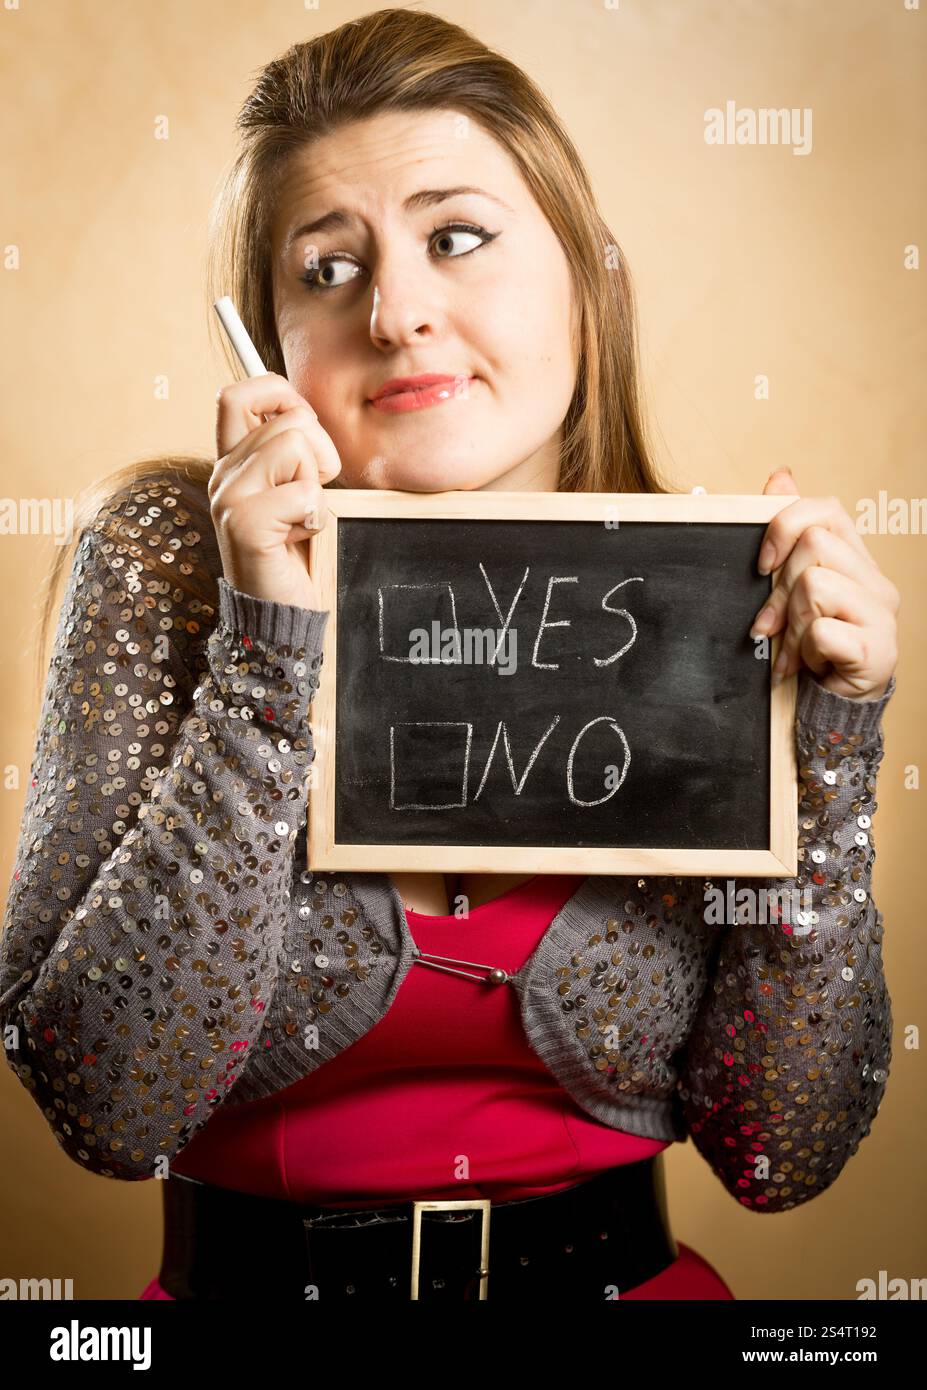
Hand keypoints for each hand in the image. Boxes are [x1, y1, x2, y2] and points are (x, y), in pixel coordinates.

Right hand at [210, 372, 341, 609]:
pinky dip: (316, 518)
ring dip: (316, 486)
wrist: (279, 613)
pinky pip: (304, 494)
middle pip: (289, 419)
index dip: (278, 393)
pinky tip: (297, 539)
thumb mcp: (292, 492)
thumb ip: (290, 452)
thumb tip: (307, 413)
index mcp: (232, 461)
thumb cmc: (293, 553)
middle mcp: (223, 474)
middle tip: (310, 496)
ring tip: (301, 518)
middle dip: (320, 454)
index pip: (237, 393)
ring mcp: (229, 498)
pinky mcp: (244, 524)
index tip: (304, 429)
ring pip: (296, 447)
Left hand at [749, 469, 898, 700]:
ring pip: (814, 586)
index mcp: (856, 560)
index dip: (785, 526)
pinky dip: (804, 652)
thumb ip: (790, 536)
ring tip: (795, 650)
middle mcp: (877, 581)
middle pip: (813, 546)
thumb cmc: (812, 647)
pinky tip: (812, 665)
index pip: (826, 509)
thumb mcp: (792, 588)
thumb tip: (780, 475)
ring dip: (791, 626)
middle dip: (779, 590)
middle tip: (774, 627)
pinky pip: (822, 631)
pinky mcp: (878, 650)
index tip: (762, 564)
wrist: (834, 708)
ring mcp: (882, 615)